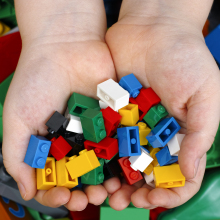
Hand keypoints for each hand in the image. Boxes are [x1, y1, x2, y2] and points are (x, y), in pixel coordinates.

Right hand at [2, 0, 115, 210]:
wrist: (65, 46)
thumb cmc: (37, 81)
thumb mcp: (18, 120)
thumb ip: (18, 156)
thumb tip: (26, 190)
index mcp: (54, 142)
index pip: (57, 177)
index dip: (59, 191)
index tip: (64, 197)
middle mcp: (77, 139)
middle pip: (85, 174)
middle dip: (88, 190)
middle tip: (92, 198)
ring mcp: (98, 128)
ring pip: (107, 162)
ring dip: (110, 179)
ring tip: (112, 189)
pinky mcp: (116, 116)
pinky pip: (123, 139)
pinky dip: (126, 156)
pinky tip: (127, 168)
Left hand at [104, 0, 219, 209]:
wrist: (153, 29)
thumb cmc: (185, 57)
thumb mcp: (204, 94)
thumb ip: (200, 133)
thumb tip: (191, 171)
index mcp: (180, 132)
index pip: (179, 173)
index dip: (170, 190)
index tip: (156, 196)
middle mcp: (156, 132)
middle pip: (147, 172)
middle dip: (137, 191)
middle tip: (124, 201)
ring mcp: (133, 123)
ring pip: (124, 160)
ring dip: (117, 180)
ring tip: (106, 192)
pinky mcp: (114, 112)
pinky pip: (107, 138)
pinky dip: (103, 155)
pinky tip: (97, 167)